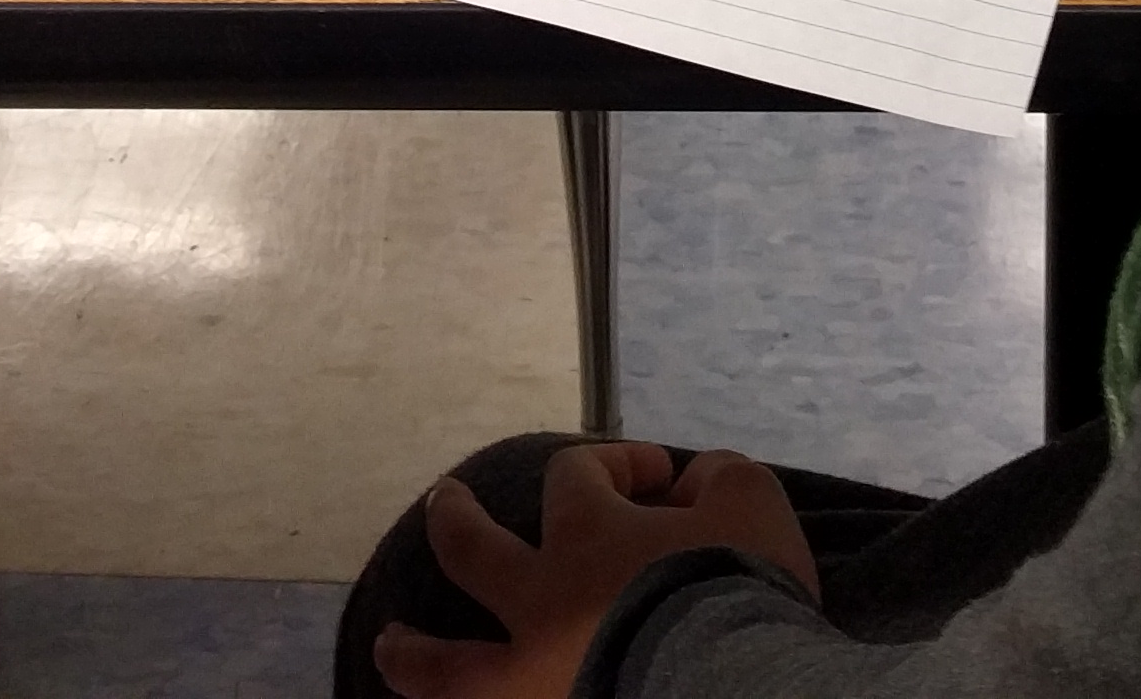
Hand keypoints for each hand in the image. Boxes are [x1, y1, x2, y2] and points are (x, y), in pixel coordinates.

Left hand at [374, 442, 817, 698]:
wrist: (730, 691)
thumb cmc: (737, 591)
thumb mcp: (752, 504)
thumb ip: (720, 478)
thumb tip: (698, 478)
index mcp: (587, 533)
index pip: (580, 474)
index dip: (617, 464)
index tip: (666, 479)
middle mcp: (538, 598)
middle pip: (471, 550)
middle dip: (454, 519)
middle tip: (443, 500)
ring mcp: (528, 676)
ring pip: (445, 664)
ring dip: (412, 650)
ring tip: (388, 641)